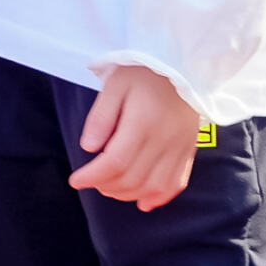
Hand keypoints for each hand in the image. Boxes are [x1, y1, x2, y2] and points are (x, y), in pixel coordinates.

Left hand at [69, 64, 203, 209]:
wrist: (184, 63)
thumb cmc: (144, 72)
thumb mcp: (115, 84)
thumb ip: (101, 116)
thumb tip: (88, 147)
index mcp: (143, 121)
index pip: (115, 162)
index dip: (92, 176)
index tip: (76, 180)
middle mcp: (164, 139)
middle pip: (132, 179)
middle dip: (105, 186)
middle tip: (91, 180)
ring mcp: (180, 147)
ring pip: (152, 187)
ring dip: (127, 194)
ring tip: (110, 186)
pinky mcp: (189, 151)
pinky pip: (176, 183)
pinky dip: (158, 198)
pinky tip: (143, 202)